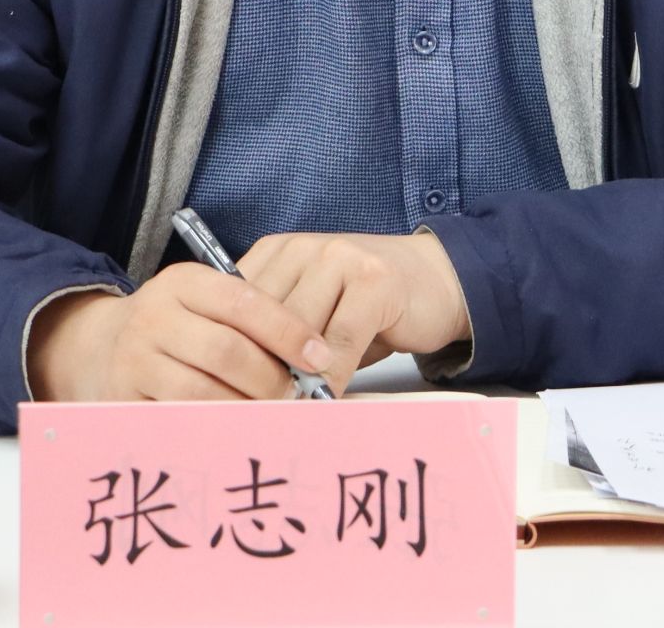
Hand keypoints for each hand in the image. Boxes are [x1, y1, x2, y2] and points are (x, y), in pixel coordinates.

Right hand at [26, 265, 332, 401]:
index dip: (288, 330)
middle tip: (299, 397)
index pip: (244, 300)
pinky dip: (215, 430)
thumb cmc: (176, 326)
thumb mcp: (204, 303)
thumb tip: (315, 358)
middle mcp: (154, 316)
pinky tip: (240, 434)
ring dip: (247, 410)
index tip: (320, 357)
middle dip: (271, 379)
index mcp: (183, 282)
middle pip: (226, 351)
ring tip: (275, 418)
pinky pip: (179, 421)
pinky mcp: (123, 402)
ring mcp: (134, 360)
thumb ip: (250, 320)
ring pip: (203, 392)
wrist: (99, 347)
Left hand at [233, 231, 470, 393]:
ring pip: (298, 330)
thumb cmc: (365, 307)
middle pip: (262, 319)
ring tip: (288, 414)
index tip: (227, 398)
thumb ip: (277, 335)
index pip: (234, 305)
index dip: (231, 354)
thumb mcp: (313, 312)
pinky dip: (332, 377)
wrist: (436, 278)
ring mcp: (340, 257)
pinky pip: (341, 339)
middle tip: (255, 415)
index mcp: (276, 252)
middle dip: (259, 371)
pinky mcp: (374, 279)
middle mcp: (302, 247)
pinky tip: (328, 399)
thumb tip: (238, 390)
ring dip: (294, 378)